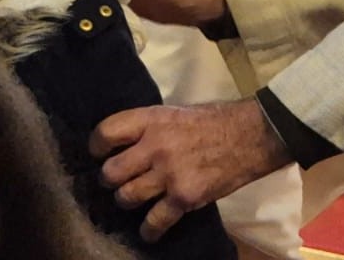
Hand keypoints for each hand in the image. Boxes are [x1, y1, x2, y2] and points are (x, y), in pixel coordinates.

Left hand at [91, 100, 291, 242]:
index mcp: (151, 119)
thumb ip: (149, 127)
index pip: (106, 132)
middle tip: (114, 181)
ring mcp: (168, 173)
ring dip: (126, 201)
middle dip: (109, 179)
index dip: (96, 146)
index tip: (97, 154)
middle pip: (111, 171)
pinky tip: (147, 231)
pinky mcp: (183, 197)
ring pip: (128, 196)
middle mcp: (154, 145)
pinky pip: (155, 221)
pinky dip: (149, 230)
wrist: (247, 136)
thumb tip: (126, 142)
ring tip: (131, 199)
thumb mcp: (173, 112)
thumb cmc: (211, 120)